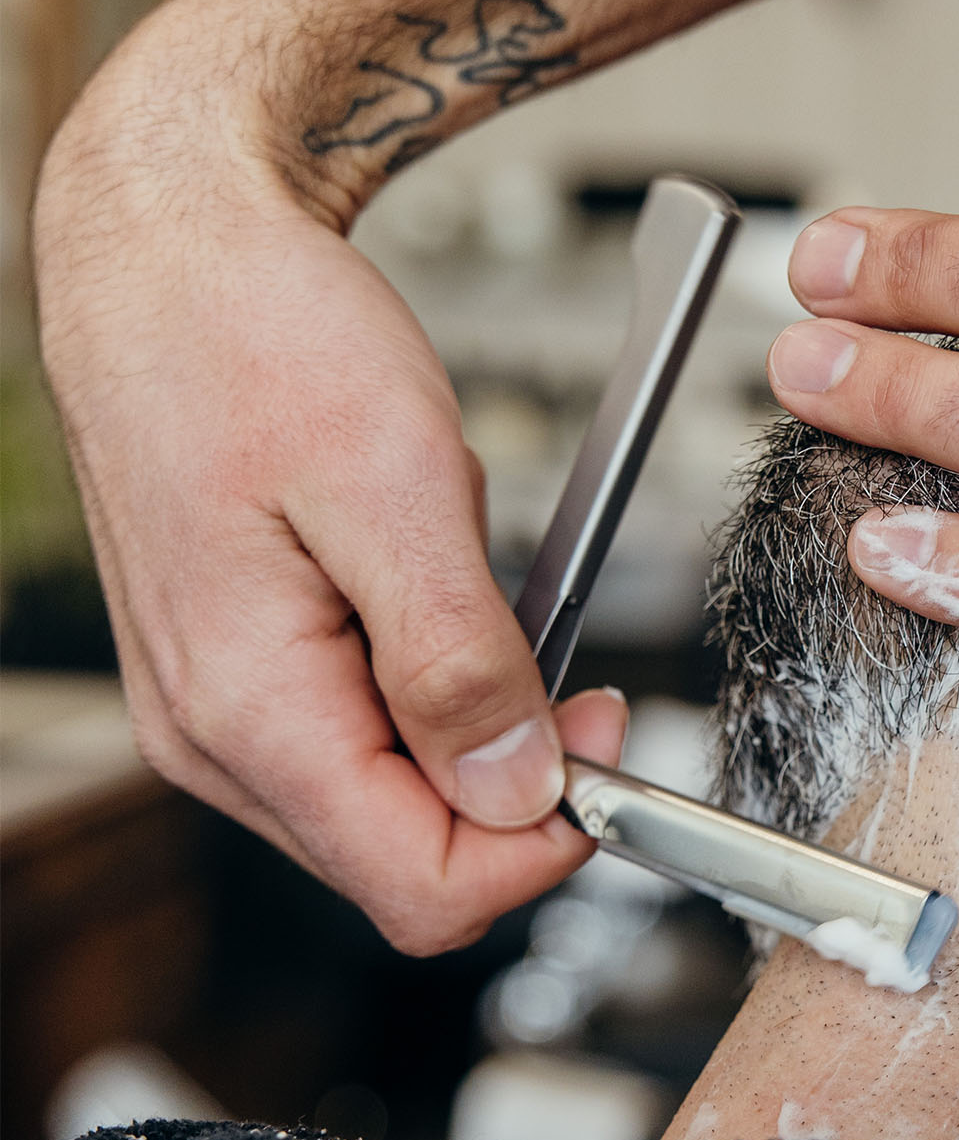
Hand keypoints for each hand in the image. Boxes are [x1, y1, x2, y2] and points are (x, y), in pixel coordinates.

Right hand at [33, 36, 622, 953]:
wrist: (168, 250)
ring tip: (471, 587)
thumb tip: (516, 794)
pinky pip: (357, 728)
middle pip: (405, 859)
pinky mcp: (235, 667)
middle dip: (511, 784)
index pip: (420, 889)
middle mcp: (212, 736)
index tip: (610, 747)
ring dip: (468, 720)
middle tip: (574, 666)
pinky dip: (425, 675)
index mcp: (247, 710)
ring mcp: (214, 707)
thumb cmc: (257, 333)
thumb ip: (457, 658)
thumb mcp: (395, 483)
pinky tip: (424, 581)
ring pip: (387, 799)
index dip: (542, 848)